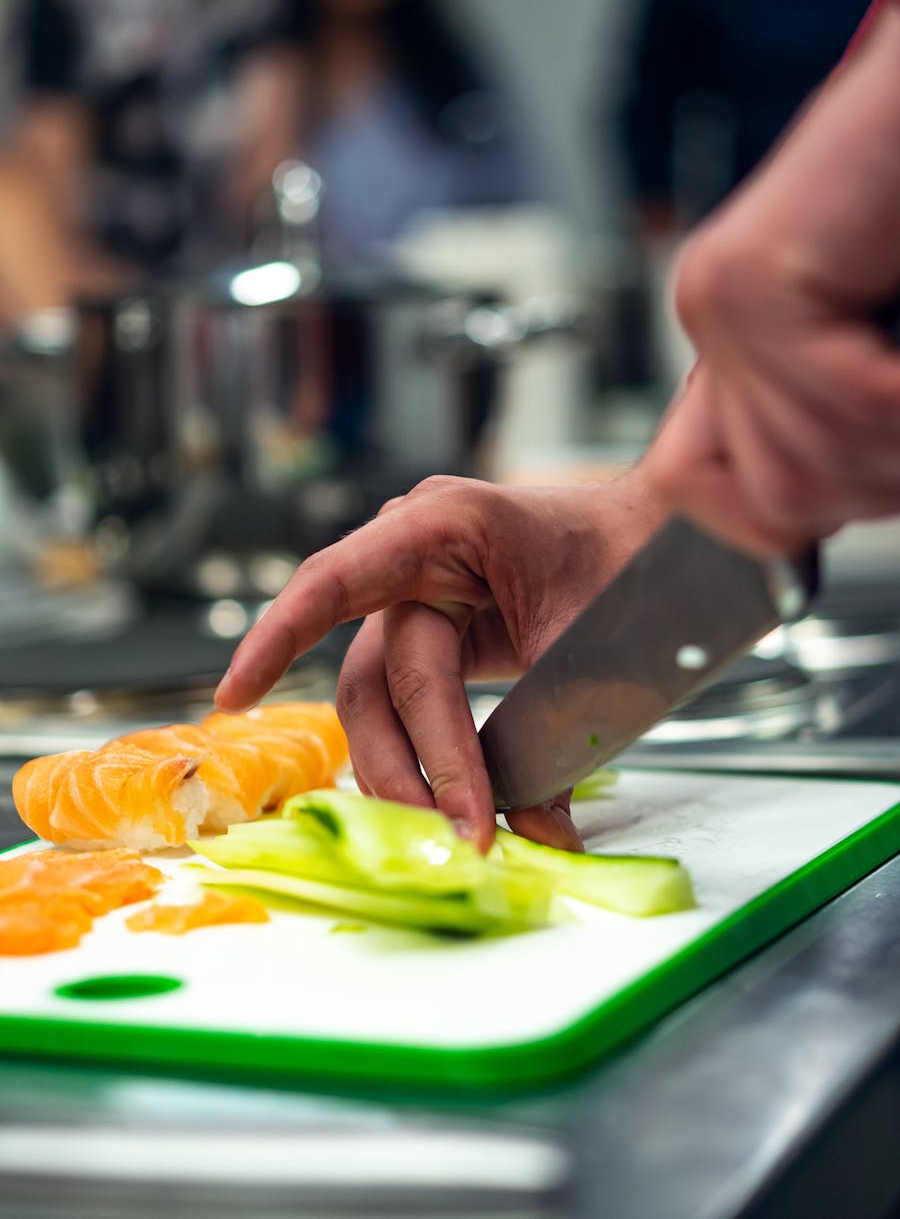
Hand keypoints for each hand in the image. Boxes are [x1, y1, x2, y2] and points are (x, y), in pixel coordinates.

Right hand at [217, 471, 665, 849]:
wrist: (673, 542)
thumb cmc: (641, 562)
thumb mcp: (594, 642)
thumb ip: (554, 738)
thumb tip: (538, 838)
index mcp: (446, 525)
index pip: (336, 582)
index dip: (276, 639)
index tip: (232, 698)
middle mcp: (417, 554)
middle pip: (375, 679)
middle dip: (408, 766)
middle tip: (457, 838)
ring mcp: (425, 593)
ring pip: (385, 702)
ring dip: (414, 773)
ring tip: (459, 835)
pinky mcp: (441, 631)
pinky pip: (412, 699)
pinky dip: (430, 754)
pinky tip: (448, 803)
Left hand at [647, 6, 899, 554]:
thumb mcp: (864, 341)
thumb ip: (830, 408)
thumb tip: (805, 517)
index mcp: (728, 331)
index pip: (698, 488)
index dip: (790, 517)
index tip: (869, 490)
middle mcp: (711, 312)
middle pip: (774, 494)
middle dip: (872, 492)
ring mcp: (723, 295)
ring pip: (816, 463)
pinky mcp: (759, 276)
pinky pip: (853, 402)